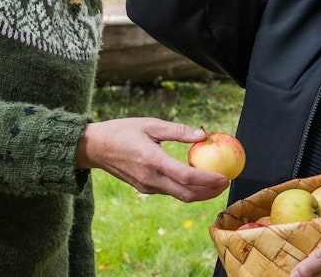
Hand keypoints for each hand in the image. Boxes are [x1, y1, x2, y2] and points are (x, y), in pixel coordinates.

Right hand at [75, 117, 229, 201]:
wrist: (95, 148)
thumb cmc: (123, 131)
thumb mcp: (150, 125)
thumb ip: (177, 131)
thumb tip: (202, 134)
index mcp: (152, 161)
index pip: (186, 177)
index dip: (208, 180)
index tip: (225, 177)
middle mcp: (150, 178)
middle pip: (186, 194)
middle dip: (209, 192)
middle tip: (225, 183)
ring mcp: (146, 186)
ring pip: (179, 196)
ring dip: (199, 192)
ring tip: (215, 182)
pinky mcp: (144, 188)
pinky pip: (170, 191)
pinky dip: (186, 188)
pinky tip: (194, 178)